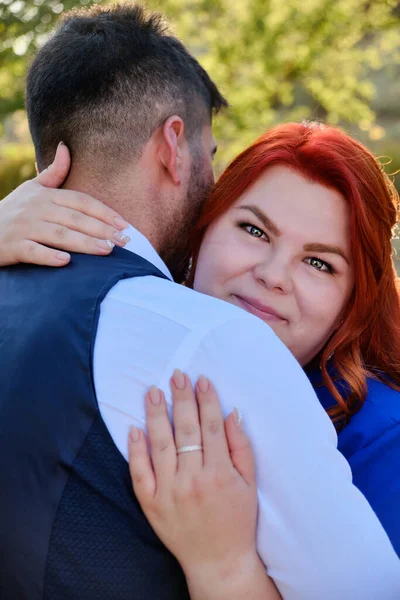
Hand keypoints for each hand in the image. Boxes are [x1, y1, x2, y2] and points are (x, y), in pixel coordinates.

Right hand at [0, 142, 129, 266]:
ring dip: (84, 243)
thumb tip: (66, 147)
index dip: (104, 212)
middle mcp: (36, 209)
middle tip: (125, 241)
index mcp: (45, 196)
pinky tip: (67, 262)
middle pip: (75, 219)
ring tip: (107, 250)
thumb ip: (54, 172)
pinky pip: (33, 251)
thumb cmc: (13, 210)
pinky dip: (49, 256)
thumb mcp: (32, 189)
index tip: (124, 224)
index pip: (81, 201)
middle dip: (101, 229)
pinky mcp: (13, 246)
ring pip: (59, 235)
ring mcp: (24, 227)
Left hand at [128, 370, 266, 596]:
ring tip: (153, 391)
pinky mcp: (151, 504)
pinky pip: (140, 472)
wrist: (218, 562)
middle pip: (185, 430)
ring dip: (156, 414)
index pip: (211, 427)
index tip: (201, 380)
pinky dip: (136, 449)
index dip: (206, 400)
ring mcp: (169, 492)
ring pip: (160, 445)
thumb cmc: (238, 520)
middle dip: (181, 399)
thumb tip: (231, 413)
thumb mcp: (249, 484)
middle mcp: (192, 480)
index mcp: (219, 474)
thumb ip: (240, 447)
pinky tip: (135, 427)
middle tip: (176, 376)